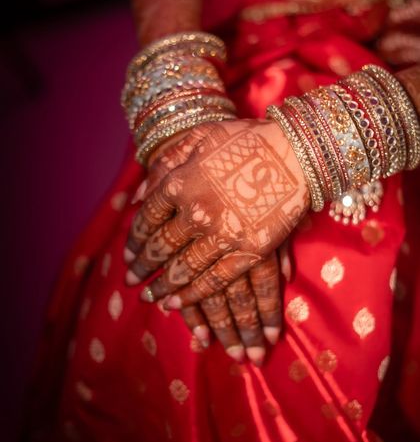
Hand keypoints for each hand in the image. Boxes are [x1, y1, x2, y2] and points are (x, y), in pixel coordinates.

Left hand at [126, 118, 308, 308]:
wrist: (297, 149)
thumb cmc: (246, 139)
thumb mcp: (199, 136)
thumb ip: (165, 162)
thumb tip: (138, 198)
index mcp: (180, 183)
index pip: (147, 220)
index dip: (134, 241)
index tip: (128, 256)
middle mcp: (196, 212)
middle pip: (161, 248)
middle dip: (143, 269)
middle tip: (131, 283)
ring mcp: (224, 234)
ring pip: (184, 270)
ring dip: (164, 288)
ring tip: (150, 300)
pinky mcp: (250, 252)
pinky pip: (216, 280)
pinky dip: (195, 296)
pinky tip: (179, 305)